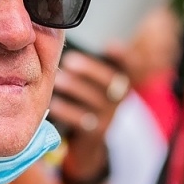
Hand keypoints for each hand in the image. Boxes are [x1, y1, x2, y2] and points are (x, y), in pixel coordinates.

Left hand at [49, 50, 128, 177]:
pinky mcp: (97, 132)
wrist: (87, 139)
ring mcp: (109, 115)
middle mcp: (120, 97)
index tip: (109, 45)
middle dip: (89, 69)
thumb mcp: (91, 81)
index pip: (130, 64)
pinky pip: (82, 120)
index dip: (121, 56)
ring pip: (95, 100)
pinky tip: (53, 104)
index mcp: (121, 78)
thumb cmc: (83, 97)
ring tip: (58, 80)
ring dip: (75, 88)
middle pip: (111, 81)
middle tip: (69, 61)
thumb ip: (84, 65)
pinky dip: (66, 111)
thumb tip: (56, 44)